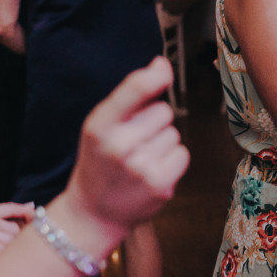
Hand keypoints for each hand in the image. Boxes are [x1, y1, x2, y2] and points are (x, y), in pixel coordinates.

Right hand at [62, 57, 189, 235]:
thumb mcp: (100, 126)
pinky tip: (153, 171)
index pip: (135, 89)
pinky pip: (182, 153)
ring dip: (162, 143)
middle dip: (153, 121)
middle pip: (164, 111)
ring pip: (173, 133)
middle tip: (133, 141)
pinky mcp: (160, 185)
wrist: (93, 213)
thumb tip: (162, 64)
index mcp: (99, 125)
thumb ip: (130, 96)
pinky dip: (172, 160)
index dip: (155, 75)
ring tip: (139, 159)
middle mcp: (119, 145)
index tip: (163, 68)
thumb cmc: (100, 160)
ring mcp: (140, 167)